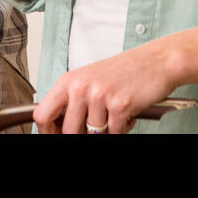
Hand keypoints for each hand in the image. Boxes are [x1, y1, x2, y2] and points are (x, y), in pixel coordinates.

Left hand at [32, 41, 178, 133]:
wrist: (156, 61)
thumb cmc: (123, 72)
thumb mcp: (88, 81)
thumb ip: (72, 102)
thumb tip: (58, 128)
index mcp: (68, 81)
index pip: (41, 115)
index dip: (47, 132)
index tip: (56, 136)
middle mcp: (80, 87)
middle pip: (68, 131)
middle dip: (82, 135)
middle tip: (98, 127)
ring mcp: (99, 96)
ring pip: (93, 135)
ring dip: (107, 131)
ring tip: (115, 114)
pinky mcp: (119, 106)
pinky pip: (115, 133)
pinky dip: (123, 128)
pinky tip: (127, 112)